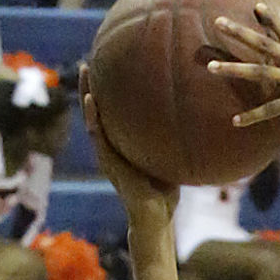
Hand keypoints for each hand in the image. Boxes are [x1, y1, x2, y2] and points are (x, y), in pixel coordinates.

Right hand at [80, 65, 176, 225]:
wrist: (155, 217)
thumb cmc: (165, 192)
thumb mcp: (168, 158)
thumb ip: (171, 140)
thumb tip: (192, 118)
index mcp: (121, 146)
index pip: (111, 114)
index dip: (108, 93)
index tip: (108, 69)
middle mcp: (111, 148)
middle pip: (97, 111)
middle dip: (92, 87)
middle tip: (91, 62)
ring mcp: (107, 155)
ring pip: (92, 118)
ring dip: (88, 95)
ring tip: (86, 72)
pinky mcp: (108, 163)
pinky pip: (98, 135)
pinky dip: (93, 117)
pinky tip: (92, 99)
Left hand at [210, 2, 279, 135]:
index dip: (270, 19)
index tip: (254, 5)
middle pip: (265, 44)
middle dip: (239, 33)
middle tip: (217, 22)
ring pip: (261, 72)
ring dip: (234, 69)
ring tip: (210, 67)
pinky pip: (273, 108)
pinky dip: (253, 116)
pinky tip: (236, 121)